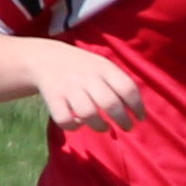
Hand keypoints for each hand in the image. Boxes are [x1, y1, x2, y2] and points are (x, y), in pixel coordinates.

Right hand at [32, 42, 146, 131]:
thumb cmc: (84, 68)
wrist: (46, 58)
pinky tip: (79, 123)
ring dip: (100, 126)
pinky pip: (65, 119)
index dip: (137, 107)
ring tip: (104, 127)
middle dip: (123, 121)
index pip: (127, 88)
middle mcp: (87, 77)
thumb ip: (119, 84)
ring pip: (88, 114)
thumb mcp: (103, 66)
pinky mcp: (53, 98)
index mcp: (104, 68)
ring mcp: (69, 87)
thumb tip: (138, 112)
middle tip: (127, 127)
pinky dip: (74, 127)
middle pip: (110, 103)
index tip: (140, 118)